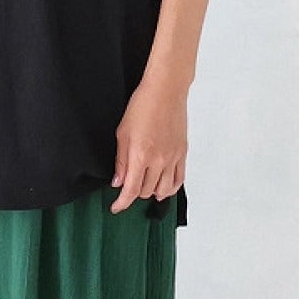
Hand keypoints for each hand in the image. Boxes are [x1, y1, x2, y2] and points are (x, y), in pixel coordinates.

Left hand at [109, 78, 187, 213]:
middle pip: (145, 191)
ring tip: (144, 186)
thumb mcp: (122, 132)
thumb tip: (118, 182)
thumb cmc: (142, 105)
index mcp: (140, 155)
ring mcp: (172, 158)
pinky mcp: (182, 154)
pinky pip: (179, 180)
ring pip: (163, 190)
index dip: (122, 203)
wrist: (165, 91)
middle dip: (134, 192)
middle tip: (127, 185)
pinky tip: (163, 187)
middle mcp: (158, 161)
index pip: (130, 190)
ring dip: (152, 192)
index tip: (116, 207)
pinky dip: (170, 188)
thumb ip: (120, 160)